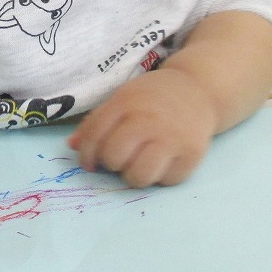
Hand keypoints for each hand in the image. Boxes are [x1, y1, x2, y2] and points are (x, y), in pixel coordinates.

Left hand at [68, 68, 218, 187]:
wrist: (199, 89)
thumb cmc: (153, 97)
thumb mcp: (122, 99)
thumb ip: (96, 121)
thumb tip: (72, 146)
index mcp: (127, 102)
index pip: (95, 135)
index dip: (86, 155)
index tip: (90, 163)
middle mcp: (149, 120)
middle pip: (114, 158)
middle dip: (112, 163)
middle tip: (122, 157)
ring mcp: (172, 138)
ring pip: (139, 176)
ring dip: (134, 175)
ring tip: (140, 163)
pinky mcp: (192, 154)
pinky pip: (166, 181)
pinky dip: (161, 177)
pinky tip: (163, 161)